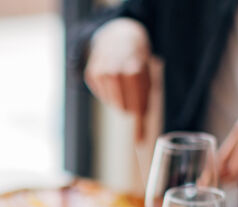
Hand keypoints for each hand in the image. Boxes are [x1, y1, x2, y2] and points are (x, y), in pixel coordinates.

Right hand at [85, 18, 150, 139]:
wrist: (117, 35)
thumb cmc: (136, 58)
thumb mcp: (147, 73)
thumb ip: (145, 100)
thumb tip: (141, 137)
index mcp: (133, 70)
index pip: (136, 106)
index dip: (139, 124)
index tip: (141, 140)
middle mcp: (115, 71)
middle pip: (123, 107)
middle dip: (131, 108)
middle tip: (134, 102)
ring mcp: (101, 72)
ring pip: (113, 103)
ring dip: (120, 100)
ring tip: (123, 86)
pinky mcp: (90, 74)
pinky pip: (102, 95)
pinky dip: (109, 93)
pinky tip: (112, 82)